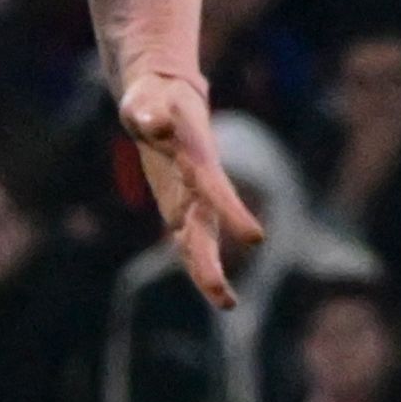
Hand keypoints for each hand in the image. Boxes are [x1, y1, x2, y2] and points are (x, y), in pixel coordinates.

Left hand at [118, 76, 266, 307]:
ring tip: (227, 303)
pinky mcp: (176, 205)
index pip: (215, 191)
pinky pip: (185, 237)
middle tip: (226, 301)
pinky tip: (208, 286)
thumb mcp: (145, 101)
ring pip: (199, 239)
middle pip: (205, 229)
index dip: (232, 213)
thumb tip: (160, 128)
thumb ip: (152, 115)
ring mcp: (188, 196)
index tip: (255, 238)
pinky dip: (193, 259)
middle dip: (210, 263)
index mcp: (195, 160)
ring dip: (206, 270)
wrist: (163, 98)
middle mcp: (197, 184)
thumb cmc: (151, 98)